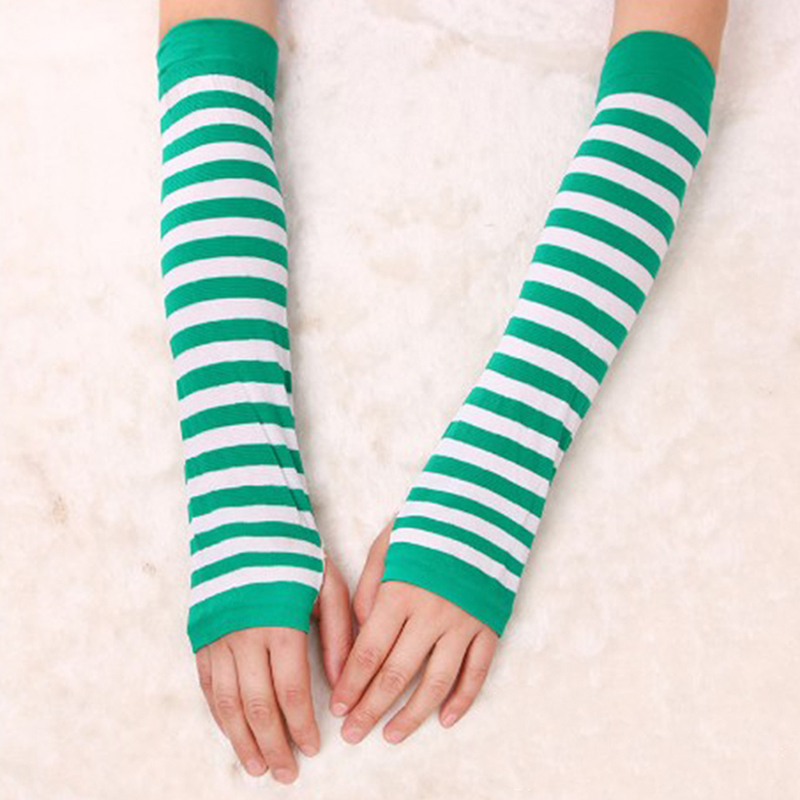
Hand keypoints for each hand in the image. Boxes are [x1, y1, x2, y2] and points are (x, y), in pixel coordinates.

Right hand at [194, 556, 352, 782]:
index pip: (291, 691)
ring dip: (241, 740)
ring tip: (257, 767)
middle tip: (286, 774)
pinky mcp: (201, 636)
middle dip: (273, 745)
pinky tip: (232, 733)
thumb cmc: (295, 554)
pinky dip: (219, 715)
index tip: (314, 747)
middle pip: (257, 706)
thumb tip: (341, 685)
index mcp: (280, 624)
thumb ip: (338, 635)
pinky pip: (207, 686)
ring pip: (226, 704)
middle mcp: (244, 637)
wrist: (247, 523)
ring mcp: (218, 638)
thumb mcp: (329, 586)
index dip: (301, 725)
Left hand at [329, 521, 498, 744]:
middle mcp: (431, 614)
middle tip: (353, 734)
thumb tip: (362, 631)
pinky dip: (462, 699)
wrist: (479, 509)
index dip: (351, 684)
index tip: (338, 709)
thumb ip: (369, 589)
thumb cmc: (425, 526)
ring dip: (412, 714)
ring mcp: (463, 622)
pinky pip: (477, 671)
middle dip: (371, 708)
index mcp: (400, 594)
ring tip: (392, 735)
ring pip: (436, 682)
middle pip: (397, 674)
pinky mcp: (489, 625)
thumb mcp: (387, 546)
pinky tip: (444, 719)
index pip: (369, 652)